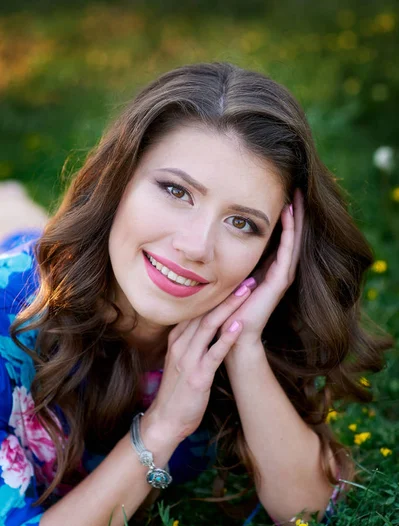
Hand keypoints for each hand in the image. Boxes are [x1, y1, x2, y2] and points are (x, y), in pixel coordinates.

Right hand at [145, 282, 254, 440]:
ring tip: (246, 293)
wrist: (165, 420)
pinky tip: (239, 326)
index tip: (234, 281)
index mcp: (177, 340)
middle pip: (205, 313)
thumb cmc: (177, 392)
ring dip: (229, 308)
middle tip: (246, 278)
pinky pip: (214, 353)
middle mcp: (181, 345)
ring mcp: (188, 359)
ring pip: (209, 326)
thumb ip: (190, 343)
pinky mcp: (198, 376)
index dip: (216, 295)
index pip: (197, 310)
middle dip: (226, 295)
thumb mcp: (179, 361)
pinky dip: (227, 338)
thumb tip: (205, 327)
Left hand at [218, 189, 303, 350]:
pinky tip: (289, 213)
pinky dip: (289, 231)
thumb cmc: (227, 311)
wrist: (234, 337)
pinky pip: (287, 250)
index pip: (279, 237)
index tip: (280, 194)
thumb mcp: (228, 279)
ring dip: (295, 218)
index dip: (282, 217)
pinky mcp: (279, 281)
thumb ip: (227, 263)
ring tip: (297, 195)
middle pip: (290, 235)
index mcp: (267, 269)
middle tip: (296, 187)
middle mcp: (278, 271)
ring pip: (293, 240)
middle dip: (293, 212)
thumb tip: (211, 242)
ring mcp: (281, 276)